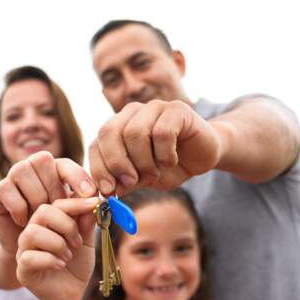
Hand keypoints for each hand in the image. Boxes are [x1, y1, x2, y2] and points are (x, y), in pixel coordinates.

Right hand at [0, 152, 96, 258]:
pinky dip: (19, 210)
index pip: (63, 162)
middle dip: (55, 191)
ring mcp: (13, 183)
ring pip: (22, 172)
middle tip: (64, 219)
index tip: (90, 194)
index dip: (76, 174)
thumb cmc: (63, 246)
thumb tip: (95, 200)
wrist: (38, 269)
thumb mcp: (80, 233)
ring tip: (47, 228)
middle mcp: (33, 175)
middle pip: (41, 160)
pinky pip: (7, 191)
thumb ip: (86, 217)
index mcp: (56, 178)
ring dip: (39, 203)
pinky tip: (26, 227)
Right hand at [16, 198, 98, 299]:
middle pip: (43, 212)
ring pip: (33, 233)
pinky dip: (50, 260)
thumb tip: (94, 201)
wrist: (72, 293)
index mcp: (48, 221)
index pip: (57, 203)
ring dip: (57, 244)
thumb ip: (87, 223)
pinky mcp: (22, 269)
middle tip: (78, 242)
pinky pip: (29, 257)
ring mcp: (25, 249)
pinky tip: (60, 265)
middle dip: (66, 225)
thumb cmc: (77, 264)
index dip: (76, 203)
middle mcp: (33, 231)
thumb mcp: (87, 241)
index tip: (96, 204)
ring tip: (68, 256)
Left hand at [89, 100, 220, 195]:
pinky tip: (171, 161)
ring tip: (155, 172)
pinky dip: (165, 155)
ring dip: (144, 162)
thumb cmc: (170, 166)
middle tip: (132, 183)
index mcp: (118, 126)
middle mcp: (132, 112)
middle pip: (110, 132)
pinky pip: (162, 133)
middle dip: (118, 163)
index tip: (108, 191)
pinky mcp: (177, 109)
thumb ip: (124, 182)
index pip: (96, 144)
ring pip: (135, 133)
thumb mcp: (143, 179)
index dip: (99, 168)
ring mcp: (154, 107)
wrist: (203, 156)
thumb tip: (106, 192)